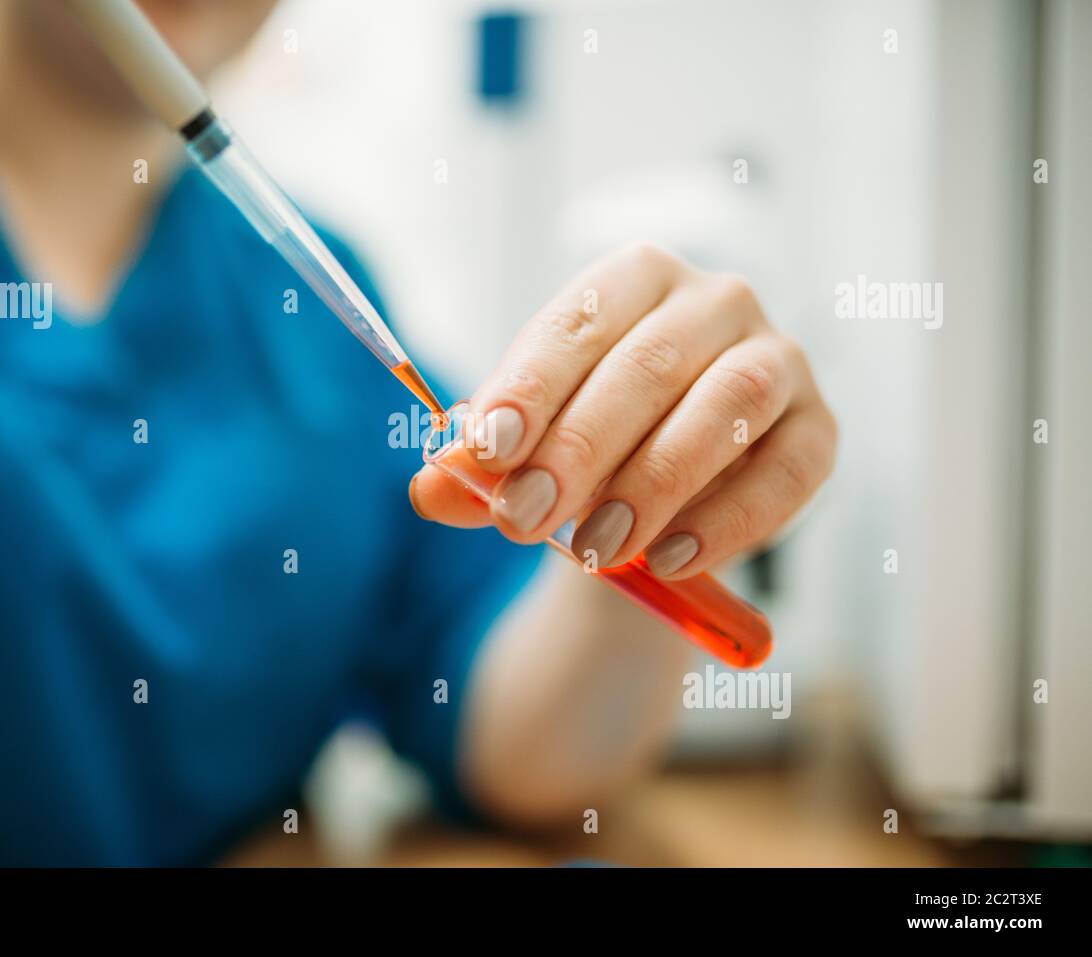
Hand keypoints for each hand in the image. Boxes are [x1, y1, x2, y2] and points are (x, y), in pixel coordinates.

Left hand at [410, 244, 836, 578]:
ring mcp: (779, 359)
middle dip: (579, 449)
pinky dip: (729, 521)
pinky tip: (669, 560)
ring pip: (725, 408)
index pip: (580, 322)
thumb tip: (430, 487)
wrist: (667, 482)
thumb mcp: (528, 445)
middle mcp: (716, 300)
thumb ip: (483, 464)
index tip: (485, 451)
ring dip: (655, 483)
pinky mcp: (819, 429)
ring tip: (596, 549)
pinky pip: (786, 473)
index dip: (530, 386)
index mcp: (635, 278)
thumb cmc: (591, 441)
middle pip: (649, 366)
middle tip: (525, 520)